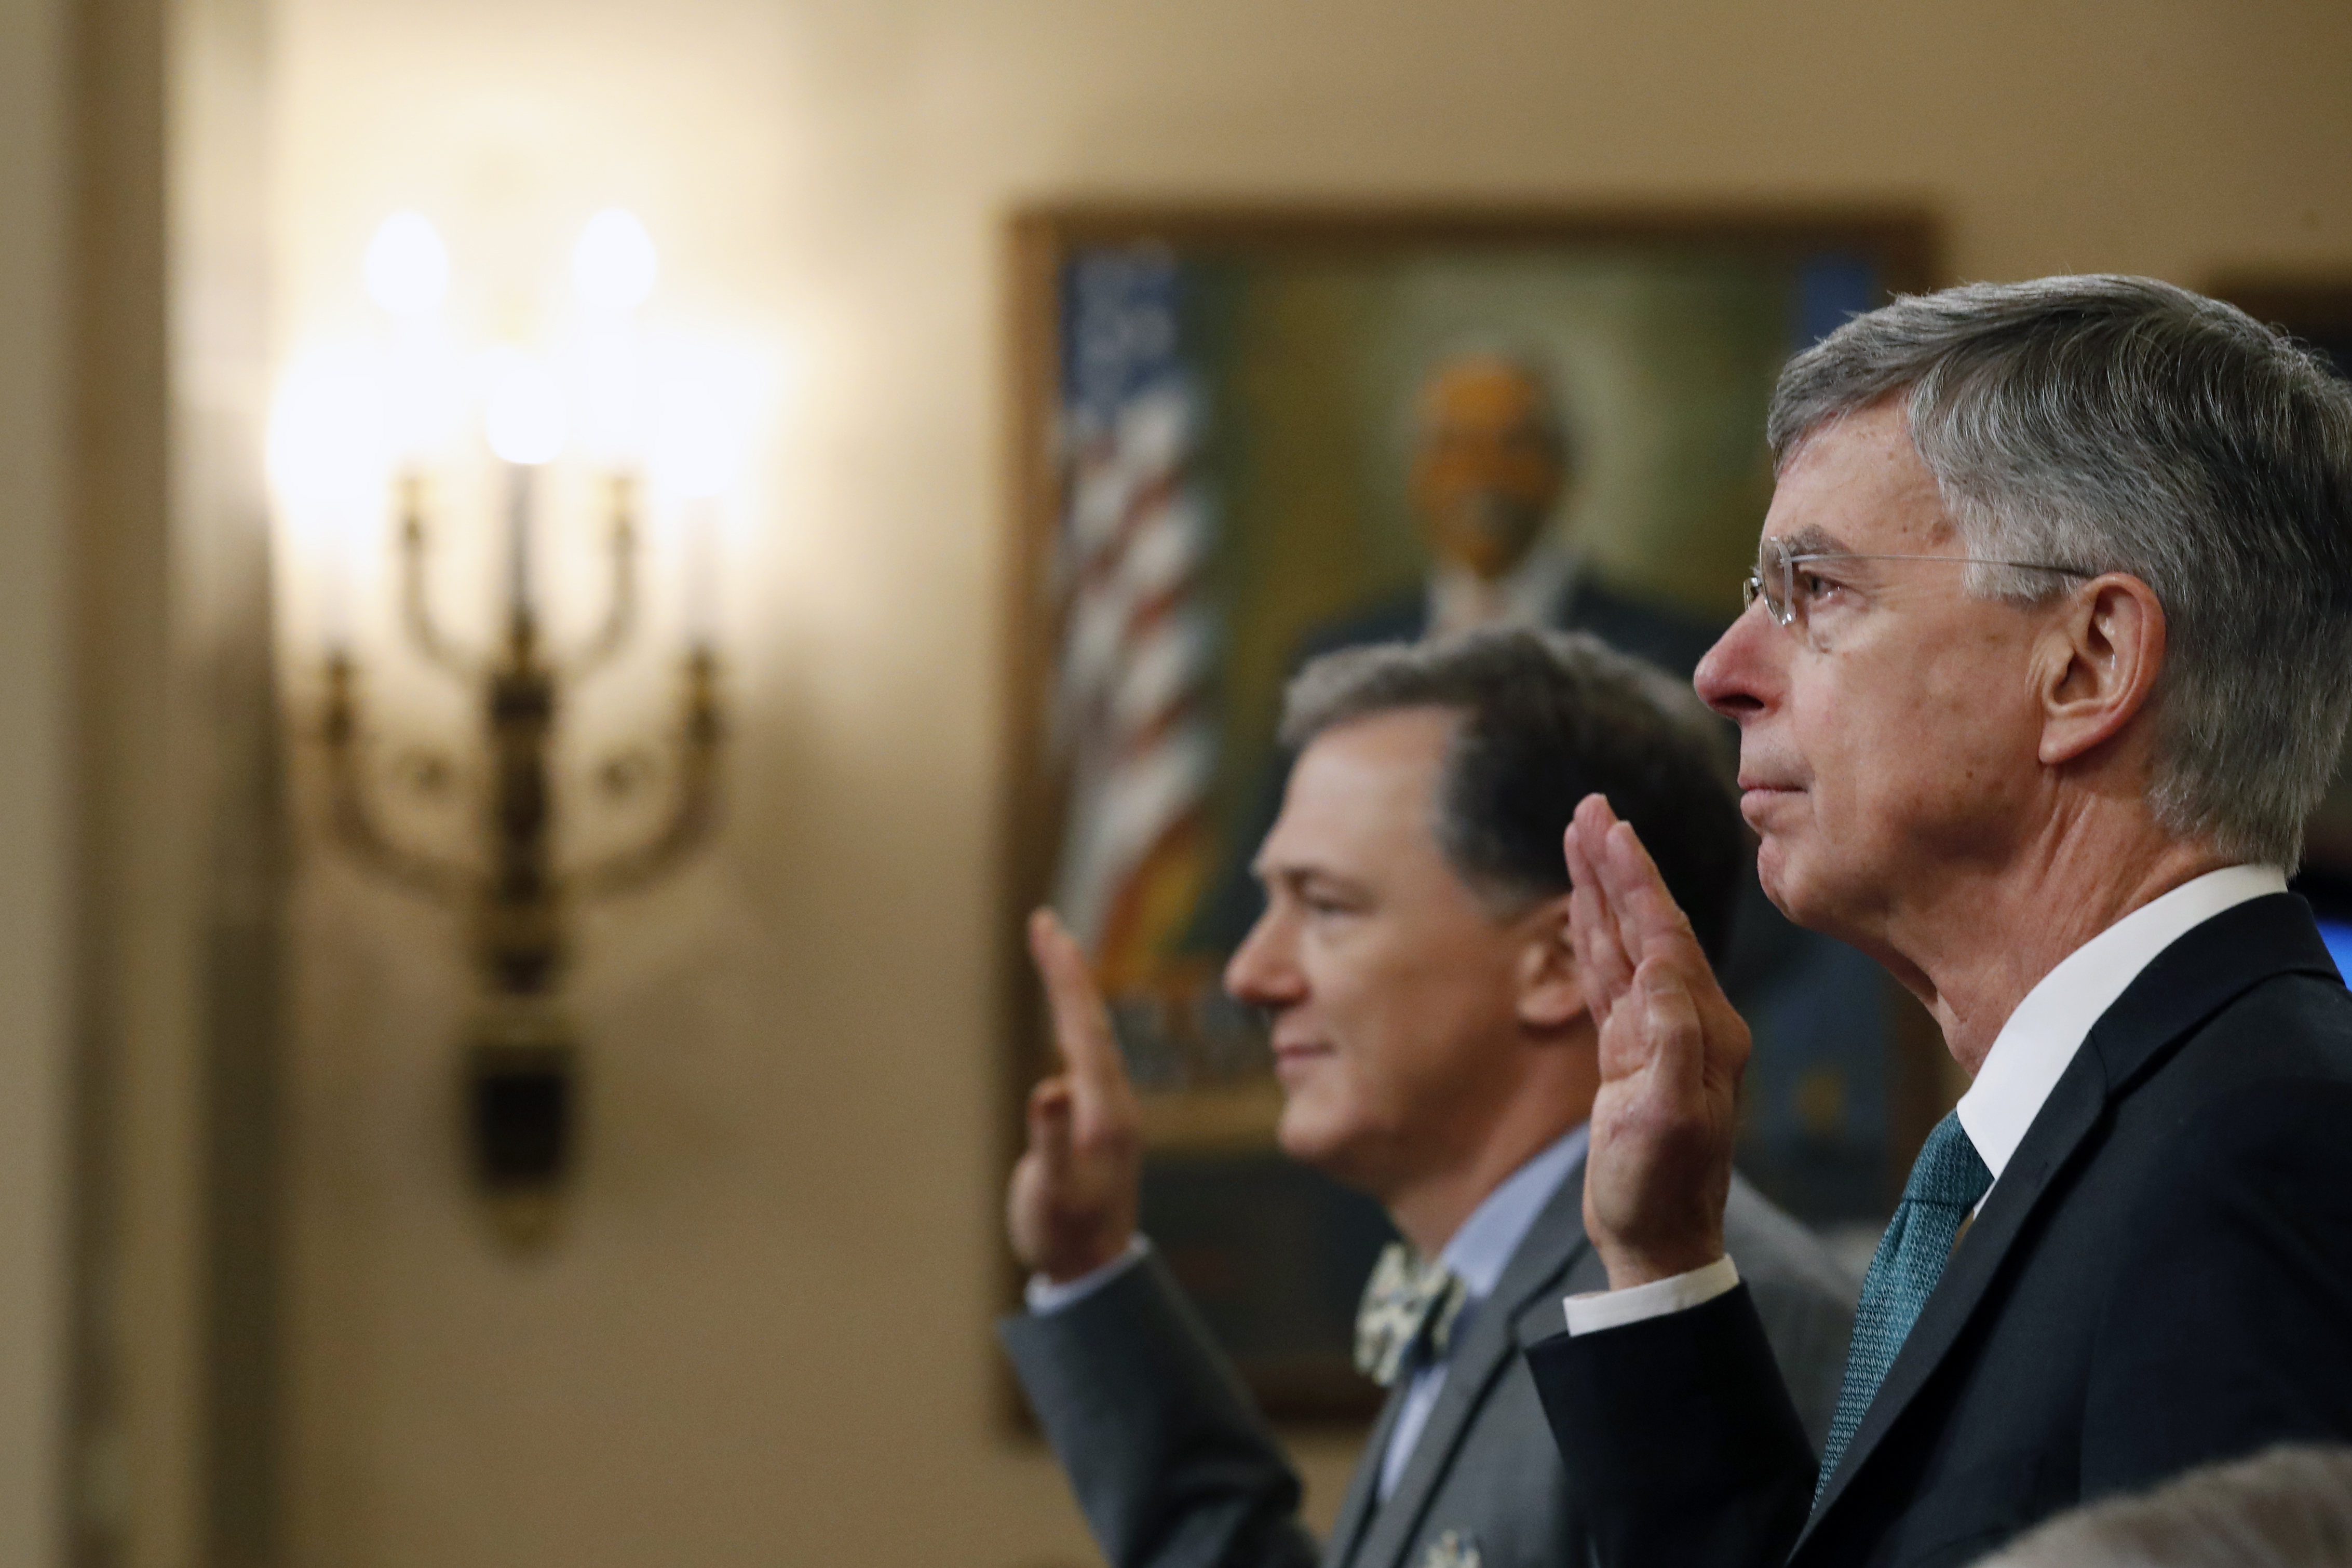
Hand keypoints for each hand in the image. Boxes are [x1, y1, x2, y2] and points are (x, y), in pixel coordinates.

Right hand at [1006, 909, 1144, 1283]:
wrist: (1094, 1269)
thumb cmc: (1065, 1234)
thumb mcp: (1054, 1192)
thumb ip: (1052, 1142)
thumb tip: (1048, 1086)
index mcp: (1103, 1110)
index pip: (1083, 1026)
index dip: (1064, 975)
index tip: (1047, 927)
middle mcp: (1112, 1102)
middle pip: (1089, 1020)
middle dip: (1066, 969)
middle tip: (1045, 922)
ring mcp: (1106, 1111)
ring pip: (1090, 1035)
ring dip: (1071, 992)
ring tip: (1055, 953)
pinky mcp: (1098, 1122)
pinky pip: (1086, 1055)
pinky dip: (1072, 1022)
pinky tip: (1067, 1016)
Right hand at [1563, 794, 1749, 1289]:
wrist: (1658, 1243)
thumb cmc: (1661, 1189)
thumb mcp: (1668, 1117)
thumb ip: (1671, 1039)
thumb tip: (1660, 967)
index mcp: (1705, 1028)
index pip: (1666, 936)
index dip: (1636, 882)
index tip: (1612, 829)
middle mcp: (1689, 1021)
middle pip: (1647, 924)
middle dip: (1617, 866)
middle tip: (1591, 809)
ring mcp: (1659, 1035)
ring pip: (1625, 943)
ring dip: (1602, 890)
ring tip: (1581, 837)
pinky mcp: (1630, 1052)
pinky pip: (1610, 977)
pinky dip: (1594, 935)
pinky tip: (1583, 907)